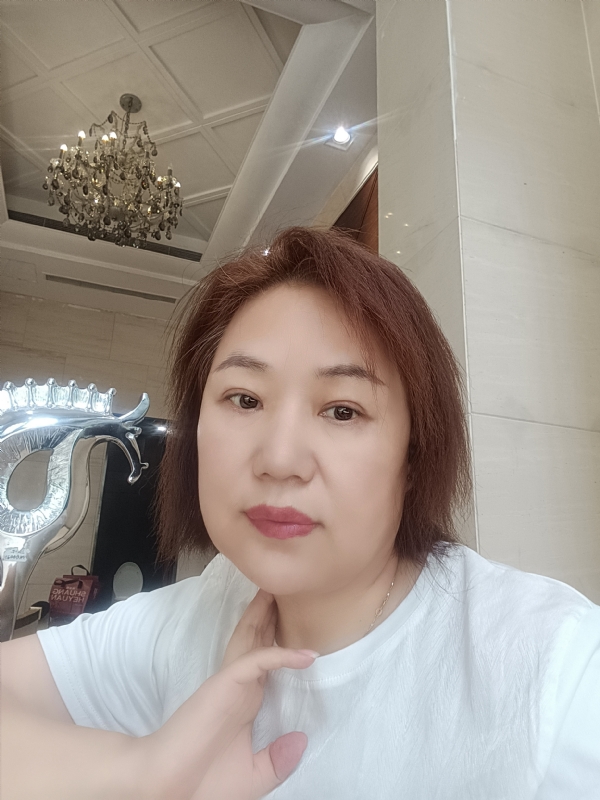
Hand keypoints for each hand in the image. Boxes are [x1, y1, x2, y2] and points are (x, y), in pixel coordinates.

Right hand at [144, 589, 316, 799]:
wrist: (169, 791)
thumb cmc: (204, 785)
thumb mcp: (253, 775)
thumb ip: (278, 760)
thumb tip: (302, 740)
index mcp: (244, 703)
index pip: (264, 662)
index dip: (278, 641)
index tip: (294, 624)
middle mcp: (239, 687)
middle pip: (256, 641)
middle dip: (269, 616)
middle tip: (283, 589)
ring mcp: (231, 683)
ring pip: (253, 640)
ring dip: (267, 616)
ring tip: (278, 590)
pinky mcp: (226, 685)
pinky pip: (258, 662)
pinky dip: (281, 655)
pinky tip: (306, 656)